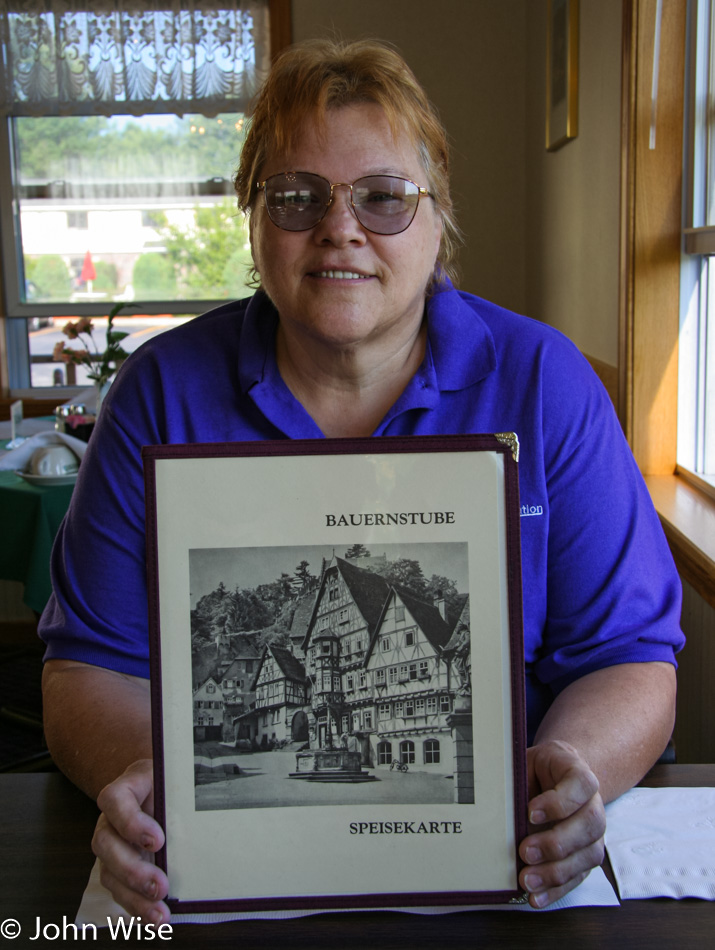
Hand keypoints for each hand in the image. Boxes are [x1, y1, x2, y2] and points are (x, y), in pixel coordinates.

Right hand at [92, 759, 169, 923]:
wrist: (161, 790)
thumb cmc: (169, 785)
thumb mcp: (175, 779)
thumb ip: (181, 793)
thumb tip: (209, 806)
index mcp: (125, 790)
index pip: (114, 800)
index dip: (131, 823)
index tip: (157, 841)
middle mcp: (111, 819)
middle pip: (105, 843)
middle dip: (132, 870)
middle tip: (160, 886)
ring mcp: (112, 845)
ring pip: (109, 873)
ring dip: (133, 897)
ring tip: (158, 913)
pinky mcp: (118, 868)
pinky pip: (120, 889)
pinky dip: (137, 906)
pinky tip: (155, 916)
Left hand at [518, 739, 605, 907]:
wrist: (558, 775)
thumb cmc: (538, 770)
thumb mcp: (527, 764)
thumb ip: (516, 779)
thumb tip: (490, 800)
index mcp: (578, 772)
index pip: (581, 784)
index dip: (559, 802)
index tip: (530, 813)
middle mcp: (594, 803)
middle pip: (589, 823)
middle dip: (556, 842)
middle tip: (526, 851)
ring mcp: (594, 831)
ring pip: (589, 854)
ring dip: (556, 871)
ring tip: (527, 879)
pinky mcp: (586, 855)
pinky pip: (579, 876)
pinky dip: (557, 889)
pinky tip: (537, 897)